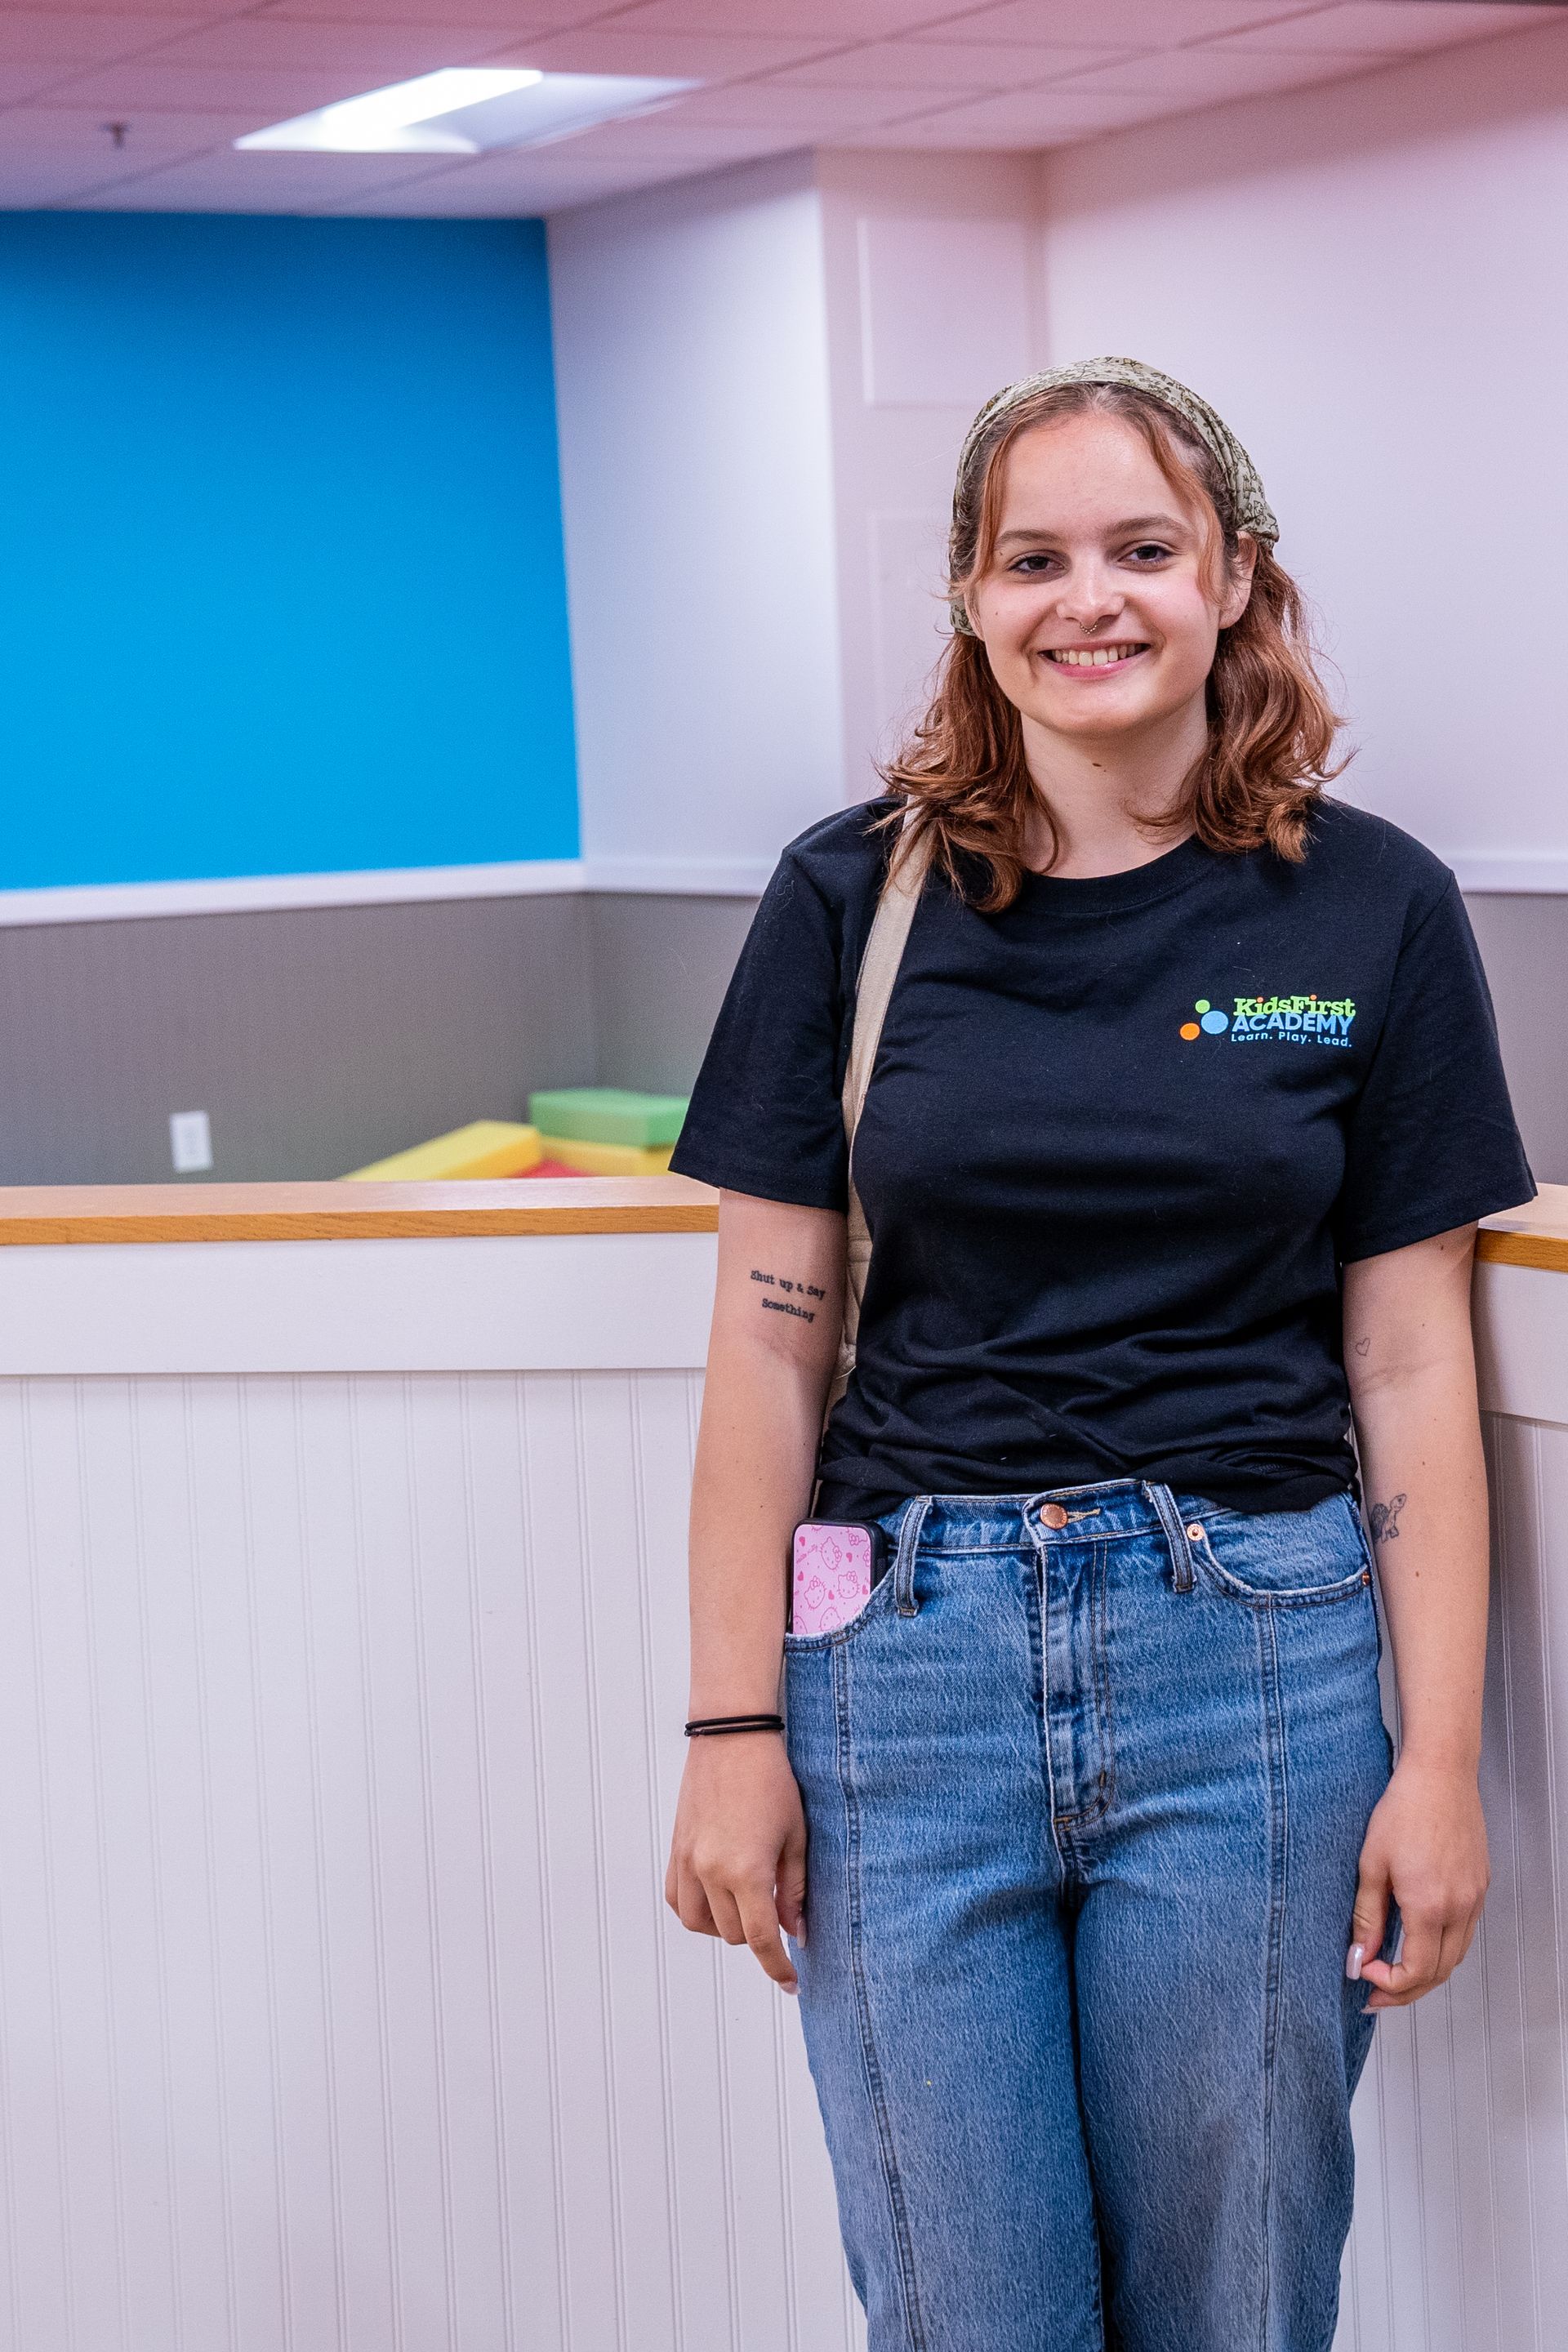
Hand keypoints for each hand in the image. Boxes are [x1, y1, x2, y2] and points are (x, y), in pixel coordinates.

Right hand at [665, 1733, 806, 1992]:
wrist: (733, 1738)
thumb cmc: (773, 1782)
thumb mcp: (796, 1837)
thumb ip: (795, 1890)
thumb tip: (797, 1933)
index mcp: (746, 1871)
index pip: (760, 1940)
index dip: (778, 1967)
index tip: (792, 1983)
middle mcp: (710, 1872)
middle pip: (732, 1934)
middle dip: (758, 1935)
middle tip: (780, 1914)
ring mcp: (687, 1861)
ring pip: (700, 1924)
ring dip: (725, 1926)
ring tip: (747, 1906)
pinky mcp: (675, 1849)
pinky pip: (677, 1899)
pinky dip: (696, 1909)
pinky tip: (717, 1897)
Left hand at [1348, 1757, 1488, 2010]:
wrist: (1440, 1774)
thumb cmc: (1403, 1809)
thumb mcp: (1371, 1864)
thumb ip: (1367, 1917)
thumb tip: (1359, 1957)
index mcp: (1430, 1905)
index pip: (1417, 1971)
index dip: (1390, 1985)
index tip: (1364, 1975)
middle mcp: (1460, 1907)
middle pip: (1440, 1972)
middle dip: (1407, 1990)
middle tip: (1375, 1991)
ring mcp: (1475, 1898)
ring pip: (1457, 1955)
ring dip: (1427, 1972)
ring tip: (1394, 1972)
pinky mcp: (1480, 1886)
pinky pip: (1465, 1932)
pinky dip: (1443, 1947)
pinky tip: (1419, 1939)